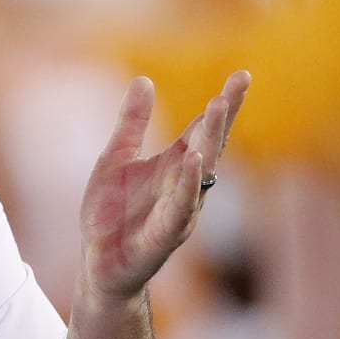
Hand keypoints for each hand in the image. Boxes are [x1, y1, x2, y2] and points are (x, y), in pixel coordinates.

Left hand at [77, 70, 250, 304]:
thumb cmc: (111, 213)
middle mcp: (185, 184)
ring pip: (201, 171)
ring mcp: (180, 210)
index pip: (203, 129)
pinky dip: (189, 183)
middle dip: (224, 114)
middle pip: (210, 143)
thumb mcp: (116, 157)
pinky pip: (181, 206)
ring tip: (218, 106)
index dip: (223, 103)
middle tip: (237, 84)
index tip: (241, 75)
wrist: (98, 264)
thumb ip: (132, 123)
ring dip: (210, 139)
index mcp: (175, 165)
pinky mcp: (165, 235)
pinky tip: (195, 160)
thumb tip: (144, 80)